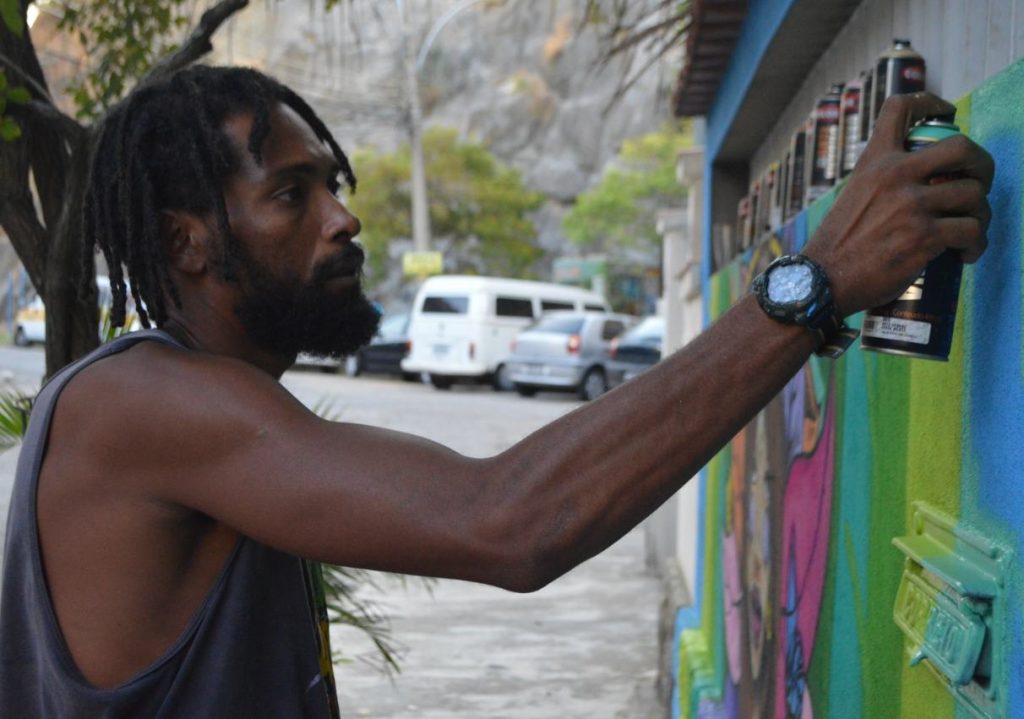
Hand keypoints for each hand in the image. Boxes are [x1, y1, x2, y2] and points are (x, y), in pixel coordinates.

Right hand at [802, 92, 993, 316]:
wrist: (822, 280)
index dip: (930, 103)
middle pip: (962, 147)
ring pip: (974, 195)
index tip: (947, 114)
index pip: (901, 108)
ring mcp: (911, 205)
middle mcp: (894, 175)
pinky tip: (966, 254)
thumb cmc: (838, 245)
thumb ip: (883, 182)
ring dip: (981, 215)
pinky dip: (976, 245)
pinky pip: (972, 231)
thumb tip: (919, 184)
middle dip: (982, 166)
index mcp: (874, 162)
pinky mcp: (924, 236)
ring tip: (970, 230)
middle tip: (979, 184)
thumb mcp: (853, 196)